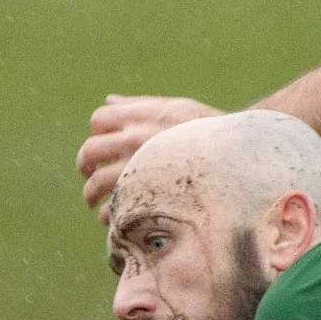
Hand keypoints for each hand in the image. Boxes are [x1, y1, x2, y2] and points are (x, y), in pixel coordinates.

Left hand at [76, 95, 222, 206]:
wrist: (235, 155)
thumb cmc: (208, 130)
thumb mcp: (176, 106)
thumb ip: (139, 105)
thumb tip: (110, 101)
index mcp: (139, 115)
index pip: (99, 119)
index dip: (98, 132)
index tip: (103, 145)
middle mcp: (133, 138)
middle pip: (90, 151)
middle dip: (84, 164)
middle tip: (87, 175)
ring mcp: (137, 167)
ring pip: (96, 183)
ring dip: (91, 195)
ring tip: (94, 203)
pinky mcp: (144, 194)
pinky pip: (114, 208)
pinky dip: (110, 215)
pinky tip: (115, 217)